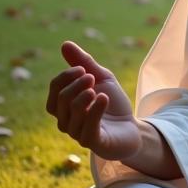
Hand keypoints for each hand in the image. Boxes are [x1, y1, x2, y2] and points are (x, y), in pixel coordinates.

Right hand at [45, 40, 140, 160]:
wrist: (132, 128)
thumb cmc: (113, 104)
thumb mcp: (102, 78)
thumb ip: (84, 63)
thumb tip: (65, 44)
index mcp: (65, 106)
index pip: (55, 89)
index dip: (65, 76)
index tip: (83, 69)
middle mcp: (67, 121)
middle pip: (61, 100)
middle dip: (76, 85)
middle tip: (92, 78)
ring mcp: (78, 134)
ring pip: (72, 112)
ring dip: (84, 96)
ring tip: (98, 91)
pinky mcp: (93, 143)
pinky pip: (87, 127)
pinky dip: (95, 110)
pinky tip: (103, 98)